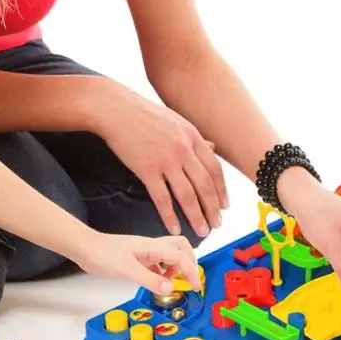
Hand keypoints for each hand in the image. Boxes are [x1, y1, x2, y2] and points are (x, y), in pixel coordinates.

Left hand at [73, 231, 200, 294]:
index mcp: (153, 246)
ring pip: (170, 255)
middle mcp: (152, 246)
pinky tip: (157, 282)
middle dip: (190, 262)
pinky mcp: (138, 258)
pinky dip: (163, 272)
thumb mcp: (128, 270)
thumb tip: (170, 288)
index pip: (181, 257)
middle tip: (189, 280)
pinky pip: (158, 263)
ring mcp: (145, 251)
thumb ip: (150, 280)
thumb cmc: (104, 254)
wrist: (86, 249)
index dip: (191, 271)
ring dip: (176, 268)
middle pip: (181, 248)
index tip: (195, 287)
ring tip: (171, 283)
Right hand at [93, 83, 227, 237]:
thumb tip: (213, 146)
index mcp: (192, 136)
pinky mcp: (147, 170)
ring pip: (188, 196)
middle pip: (205, 186)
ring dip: (197, 217)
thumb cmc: (142, 112)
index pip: (215, 169)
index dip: (222, 190)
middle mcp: (184, 149)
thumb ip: (194, 137)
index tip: (224, 205)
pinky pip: (163, 199)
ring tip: (202, 231)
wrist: (115, 109)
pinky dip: (170, 217)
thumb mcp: (175, 120)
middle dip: (213, 209)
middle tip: (216, 224)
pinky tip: (175, 228)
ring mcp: (166, 160)